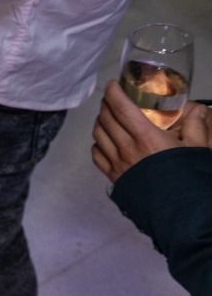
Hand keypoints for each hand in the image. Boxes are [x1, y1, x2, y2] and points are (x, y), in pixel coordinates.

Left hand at [92, 81, 206, 181]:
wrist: (180, 210)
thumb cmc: (189, 177)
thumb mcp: (197, 148)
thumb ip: (196, 126)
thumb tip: (198, 109)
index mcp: (146, 137)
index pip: (121, 108)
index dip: (113, 93)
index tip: (112, 84)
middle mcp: (126, 148)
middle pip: (106, 119)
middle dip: (106, 105)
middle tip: (112, 99)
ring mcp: (117, 163)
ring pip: (98, 135)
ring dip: (100, 122)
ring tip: (107, 117)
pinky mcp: (113, 177)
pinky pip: (97, 155)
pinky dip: (97, 144)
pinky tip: (104, 141)